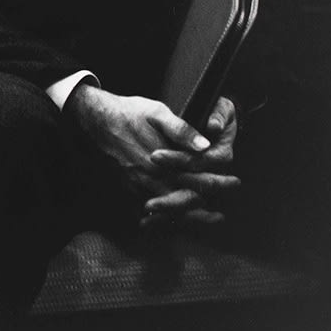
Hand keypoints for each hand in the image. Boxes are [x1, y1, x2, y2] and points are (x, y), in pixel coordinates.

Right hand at [66, 84, 236, 218]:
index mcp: (163, 160)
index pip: (197, 179)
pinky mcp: (130, 186)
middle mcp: (152, 177)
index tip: (234, 182)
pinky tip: (176, 216)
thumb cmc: (127, 113)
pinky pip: (152, 207)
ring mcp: (139, 184)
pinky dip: (167, 215)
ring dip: (190, 216)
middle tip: (223, 212)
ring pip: (170, 209)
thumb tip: (204, 145)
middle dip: (207, 207)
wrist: (96, 119)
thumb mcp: (156, 112)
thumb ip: (181, 129)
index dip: (218, 183)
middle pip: (186, 201)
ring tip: (207, 219)